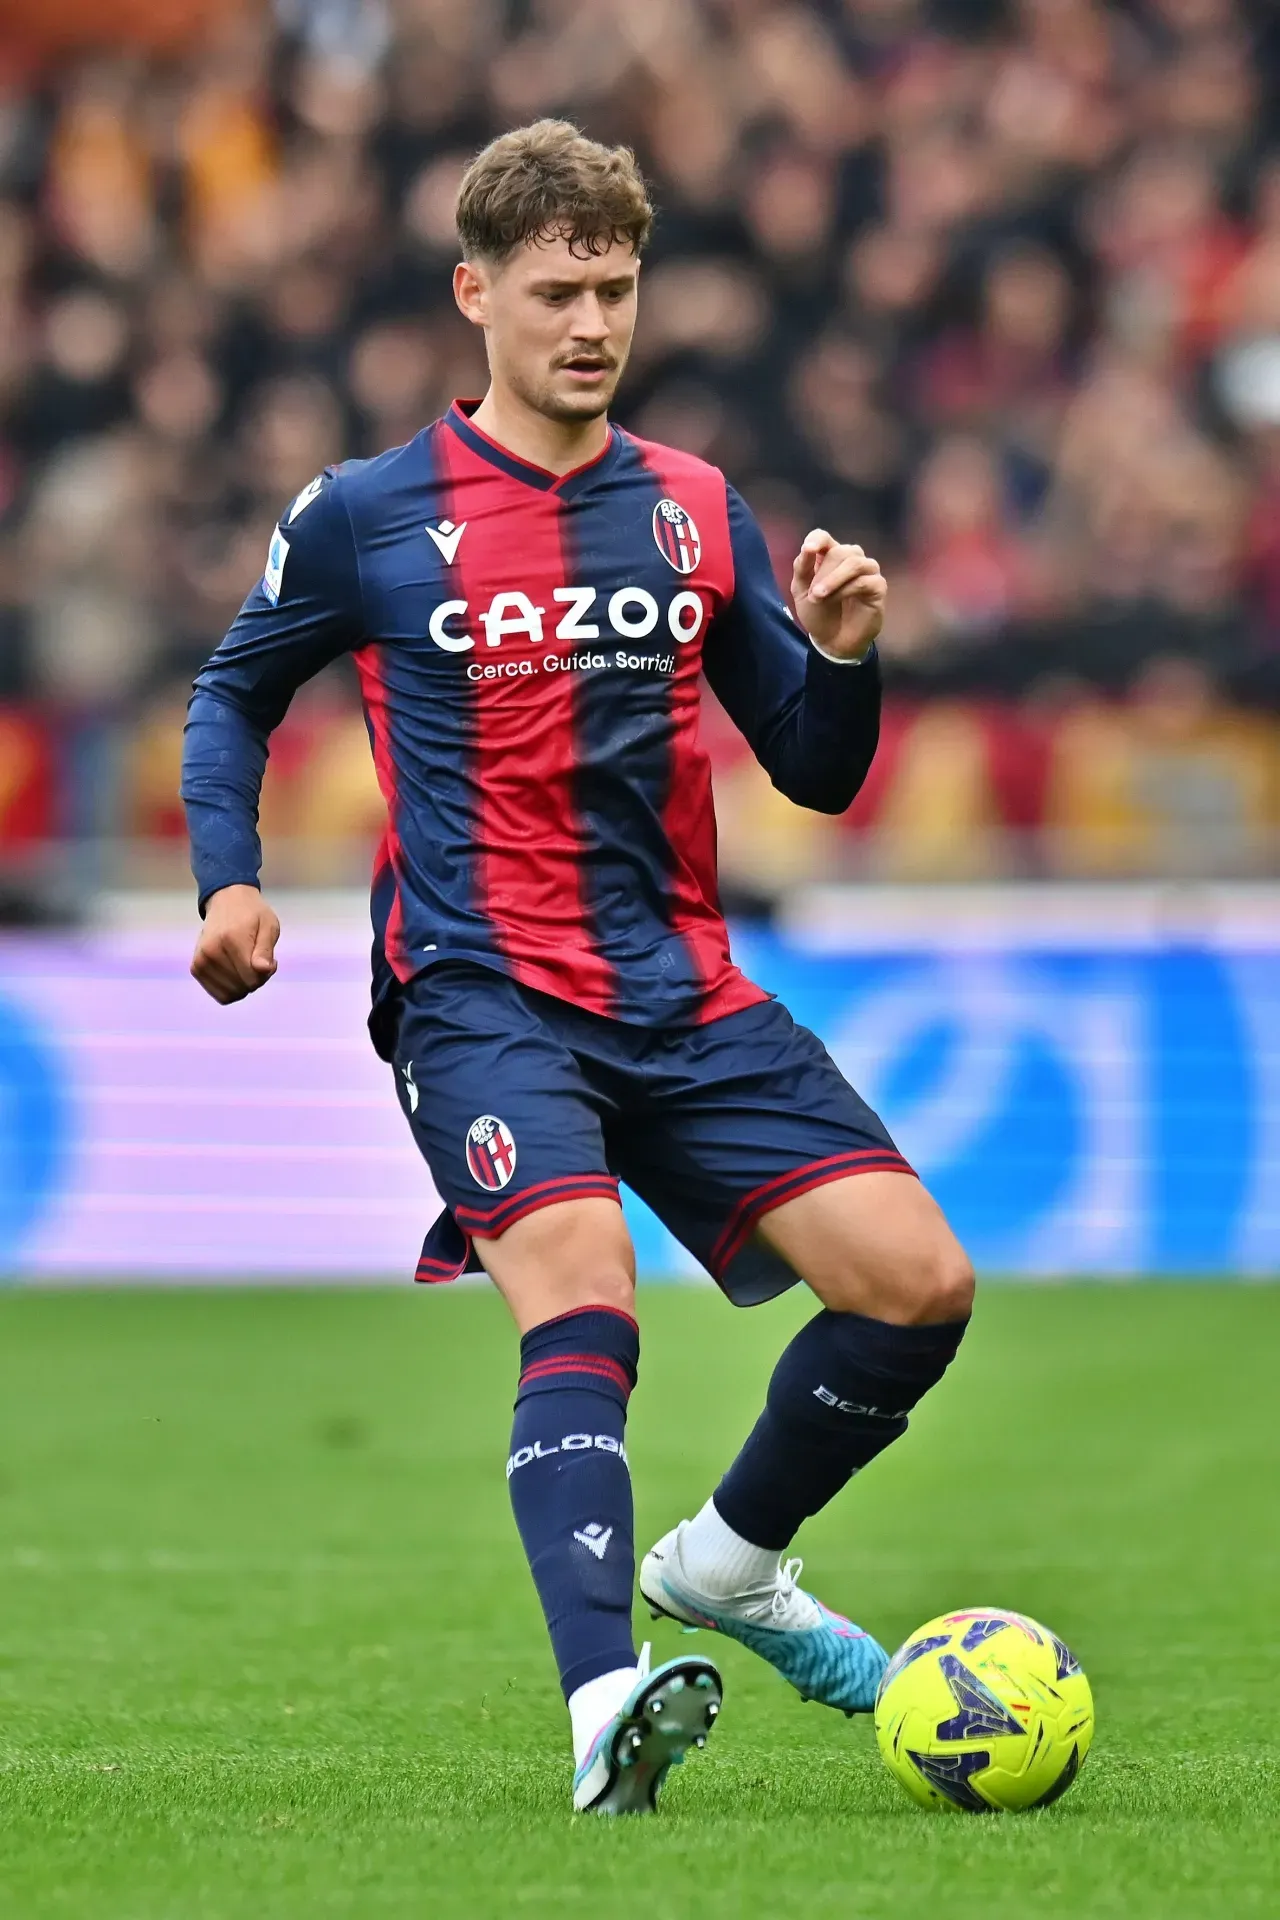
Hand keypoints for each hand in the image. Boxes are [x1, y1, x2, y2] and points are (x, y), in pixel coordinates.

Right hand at [191, 885, 280, 1004]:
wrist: (226, 902)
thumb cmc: (252, 915)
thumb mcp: (269, 925)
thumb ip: (266, 950)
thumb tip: (264, 970)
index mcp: (231, 939)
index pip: (252, 978)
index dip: (266, 974)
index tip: (271, 960)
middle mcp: (211, 951)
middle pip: (242, 987)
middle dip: (257, 979)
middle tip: (259, 960)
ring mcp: (200, 961)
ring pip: (231, 994)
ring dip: (244, 985)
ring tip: (247, 964)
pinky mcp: (196, 968)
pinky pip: (220, 995)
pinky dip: (232, 989)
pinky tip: (236, 972)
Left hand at [791, 529, 886, 660]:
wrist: (832, 641)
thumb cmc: (818, 613)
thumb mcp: (801, 591)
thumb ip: (802, 568)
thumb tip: (807, 547)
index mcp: (830, 556)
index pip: (825, 537)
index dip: (817, 539)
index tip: (808, 549)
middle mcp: (851, 559)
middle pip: (840, 551)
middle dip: (823, 573)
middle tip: (812, 595)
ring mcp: (867, 571)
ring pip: (855, 562)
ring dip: (834, 579)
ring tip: (818, 597)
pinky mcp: (878, 587)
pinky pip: (864, 581)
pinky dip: (846, 590)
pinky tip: (835, 600)